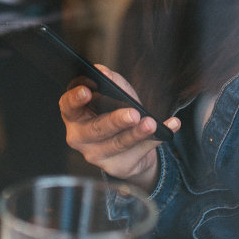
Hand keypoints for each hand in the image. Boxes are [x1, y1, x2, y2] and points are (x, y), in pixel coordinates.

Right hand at [59, 64, 181, 189]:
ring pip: (119, 144)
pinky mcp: (118, 167)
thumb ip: (110, 82)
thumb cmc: (115, 114)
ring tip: (151, 123)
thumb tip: (102, 71)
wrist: (131, 146)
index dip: (75, 99)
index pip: (68, 107)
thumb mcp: (114, 95)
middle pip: (96, 129)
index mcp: (75, 116)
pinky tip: (171, 126)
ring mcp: (97, 156)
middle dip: (115, 121)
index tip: (87, 91)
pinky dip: (158, 138)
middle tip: (132, 113)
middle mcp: (80, 138)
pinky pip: (140, 151)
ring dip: (138, 133)